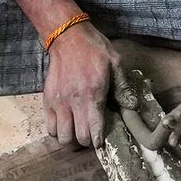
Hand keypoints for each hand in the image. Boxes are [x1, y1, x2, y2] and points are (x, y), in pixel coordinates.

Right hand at [40, 16, 112, 148]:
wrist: (68, 37)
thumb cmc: (94, 49)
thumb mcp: (115, 63)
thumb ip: (123, 87)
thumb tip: (132, 106)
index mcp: (93, 94)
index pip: (94, 129)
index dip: (98, 141)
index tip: (100, 142)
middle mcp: (73, 102)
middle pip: (77, 138)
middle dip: (86, 142)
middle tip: (91, 136)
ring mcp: (58, 102)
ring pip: (61, 136)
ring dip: (70, 138)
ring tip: (77, 132)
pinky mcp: (47, 100)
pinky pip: (49, 126)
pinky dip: (57, 130)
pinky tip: (66, 123)